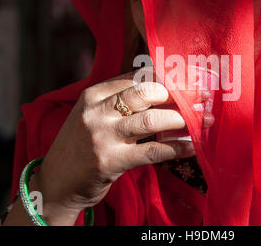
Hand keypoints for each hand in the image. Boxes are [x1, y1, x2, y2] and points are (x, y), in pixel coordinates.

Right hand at [29, 68, 213, 224]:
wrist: (56, 184)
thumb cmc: (81, 147)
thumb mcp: (93, 115)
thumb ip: (119, 99)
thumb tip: (161, 86)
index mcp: (94, 94)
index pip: (137, 77)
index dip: (168, 78)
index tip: (190, 81)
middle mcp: (97, 111)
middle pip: (147, 92)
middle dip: (180, 94)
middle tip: (203, 98)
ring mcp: (102, 136)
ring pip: (153, 120)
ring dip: (184, 120)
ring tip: (204, 120)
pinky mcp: (110, 161)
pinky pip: (153, 150)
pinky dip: (177, 147)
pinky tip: (193, 146)